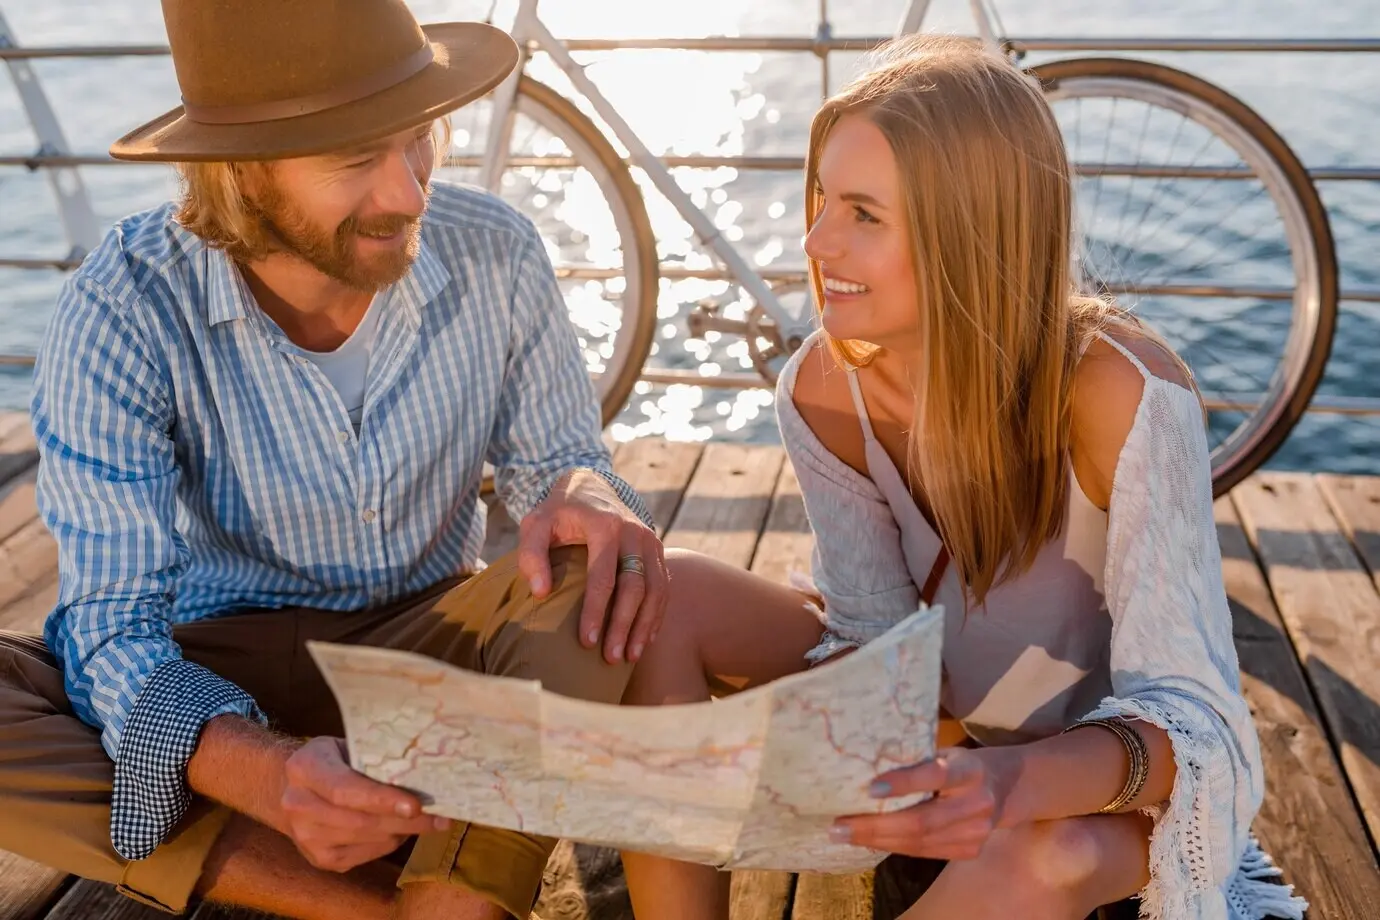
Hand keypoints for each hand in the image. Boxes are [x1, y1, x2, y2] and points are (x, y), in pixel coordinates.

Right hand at [279, 737, 449, 872]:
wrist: (291, 788)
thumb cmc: (333, 760)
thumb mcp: (346, 746)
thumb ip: (374, 757)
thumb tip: (423, 769)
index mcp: (304, 768)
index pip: (346, 790)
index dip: (382, 799)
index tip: (415, 805)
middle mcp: (297, 805)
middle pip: (360, 820)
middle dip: (405, 820)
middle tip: (440, 816)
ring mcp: (305, 837)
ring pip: (367, 839)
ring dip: (402, 831)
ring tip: (427, 820)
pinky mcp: (318, 859)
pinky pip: (366, 855)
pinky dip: (389, 842)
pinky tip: (401, 829)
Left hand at [518, 468, 667, 663]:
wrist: (592, 486)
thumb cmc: (559, 512)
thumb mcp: (536, 524)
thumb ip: (532, 555)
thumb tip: (542, 593)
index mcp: (605, 525)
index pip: (603, 576)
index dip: (596, 611)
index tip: (587, 641)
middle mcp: (635, 533)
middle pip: (635, 587)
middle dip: (624, 625)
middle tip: (611, 658)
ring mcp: (651, 542)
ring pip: (655, 590)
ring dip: (644, 626)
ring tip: (630, 657)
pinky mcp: (658, 551)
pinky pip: (663, 587)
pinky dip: (656, 615)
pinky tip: (645, 640)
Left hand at [830, 746, 1020, 860]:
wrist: (1007, 786)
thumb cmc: (962, 763)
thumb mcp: (946, 752)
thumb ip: (916, 761)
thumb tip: (863, 766)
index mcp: (969, 769)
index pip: (936, 775)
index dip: (904, 783)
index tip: (870, 788)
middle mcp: (977, 802)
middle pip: (921, 820)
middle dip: (875, 826)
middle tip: (839, 825)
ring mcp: (977, 832)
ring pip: (920, 843)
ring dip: (877, 840)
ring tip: (844, 835)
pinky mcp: (971, 850)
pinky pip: (925, 852)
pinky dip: (894, 846)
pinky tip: (870, 841)